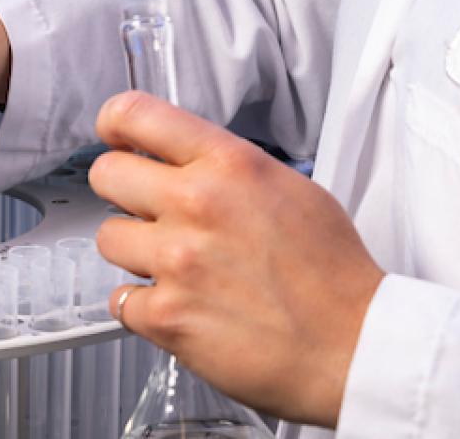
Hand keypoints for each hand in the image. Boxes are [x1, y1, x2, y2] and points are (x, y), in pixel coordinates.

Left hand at [89, 91, 384, 427]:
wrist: (353, 346)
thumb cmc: (332, 273)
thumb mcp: (290, 188)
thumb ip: (230, 169)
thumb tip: (189, 162)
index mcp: (229, 164)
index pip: (137, 114)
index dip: (115, 123)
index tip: (113, 135)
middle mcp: (196, 203)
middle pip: (106, 174)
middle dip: (122, 192)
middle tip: (147, 210)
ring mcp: (176, 261)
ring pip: (108, 238)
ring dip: (135, 252)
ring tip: (174, 266)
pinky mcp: (166, 316)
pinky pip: (121, 300)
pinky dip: (145, 307)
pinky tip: (180, 306)